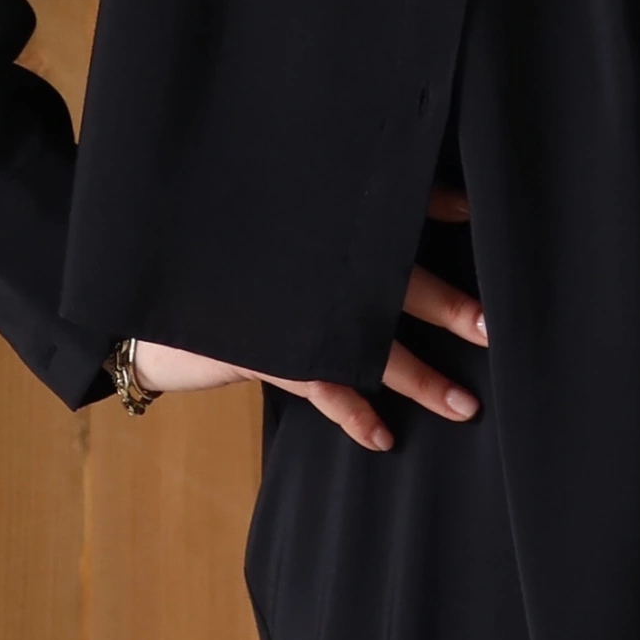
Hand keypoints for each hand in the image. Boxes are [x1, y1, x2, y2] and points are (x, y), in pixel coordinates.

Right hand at [126, 190, 485, 452]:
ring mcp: (287, 310)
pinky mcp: (263, 348)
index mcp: (316, 228)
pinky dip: (352, 414)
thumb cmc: (229, 263)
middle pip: (390, 279)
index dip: (432, 204)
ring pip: (368, 343)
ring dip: (419, 378)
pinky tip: (382, 437)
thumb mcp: (279, 233)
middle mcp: (307, 265)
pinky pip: (317, 386)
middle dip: (446, 304)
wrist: (146, 294)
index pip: (383, 208)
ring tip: (464, 404)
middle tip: (493, 326)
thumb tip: (435, 202)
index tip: (476, 211)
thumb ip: (335, 216)